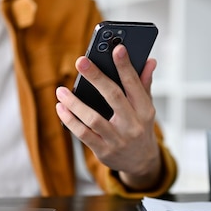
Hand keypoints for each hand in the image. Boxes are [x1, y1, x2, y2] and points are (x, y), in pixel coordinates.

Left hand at [55, 44, 161, 190]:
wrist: (141, 162)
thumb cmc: (140, 127)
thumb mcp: (146, 107)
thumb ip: (144, 84)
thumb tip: (150, 60)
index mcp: (145, 110)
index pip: (135, 84)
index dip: (126, 66)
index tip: (117, 48)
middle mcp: (133, 125)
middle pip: (114, 97)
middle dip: (97, 77)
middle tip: (81, 61)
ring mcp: (118, 139)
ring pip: (93, 119)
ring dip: (75, 103)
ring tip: (60, 91)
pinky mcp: (104, 151)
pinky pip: (83, 134)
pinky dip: (70, 120)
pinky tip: (61, 108)